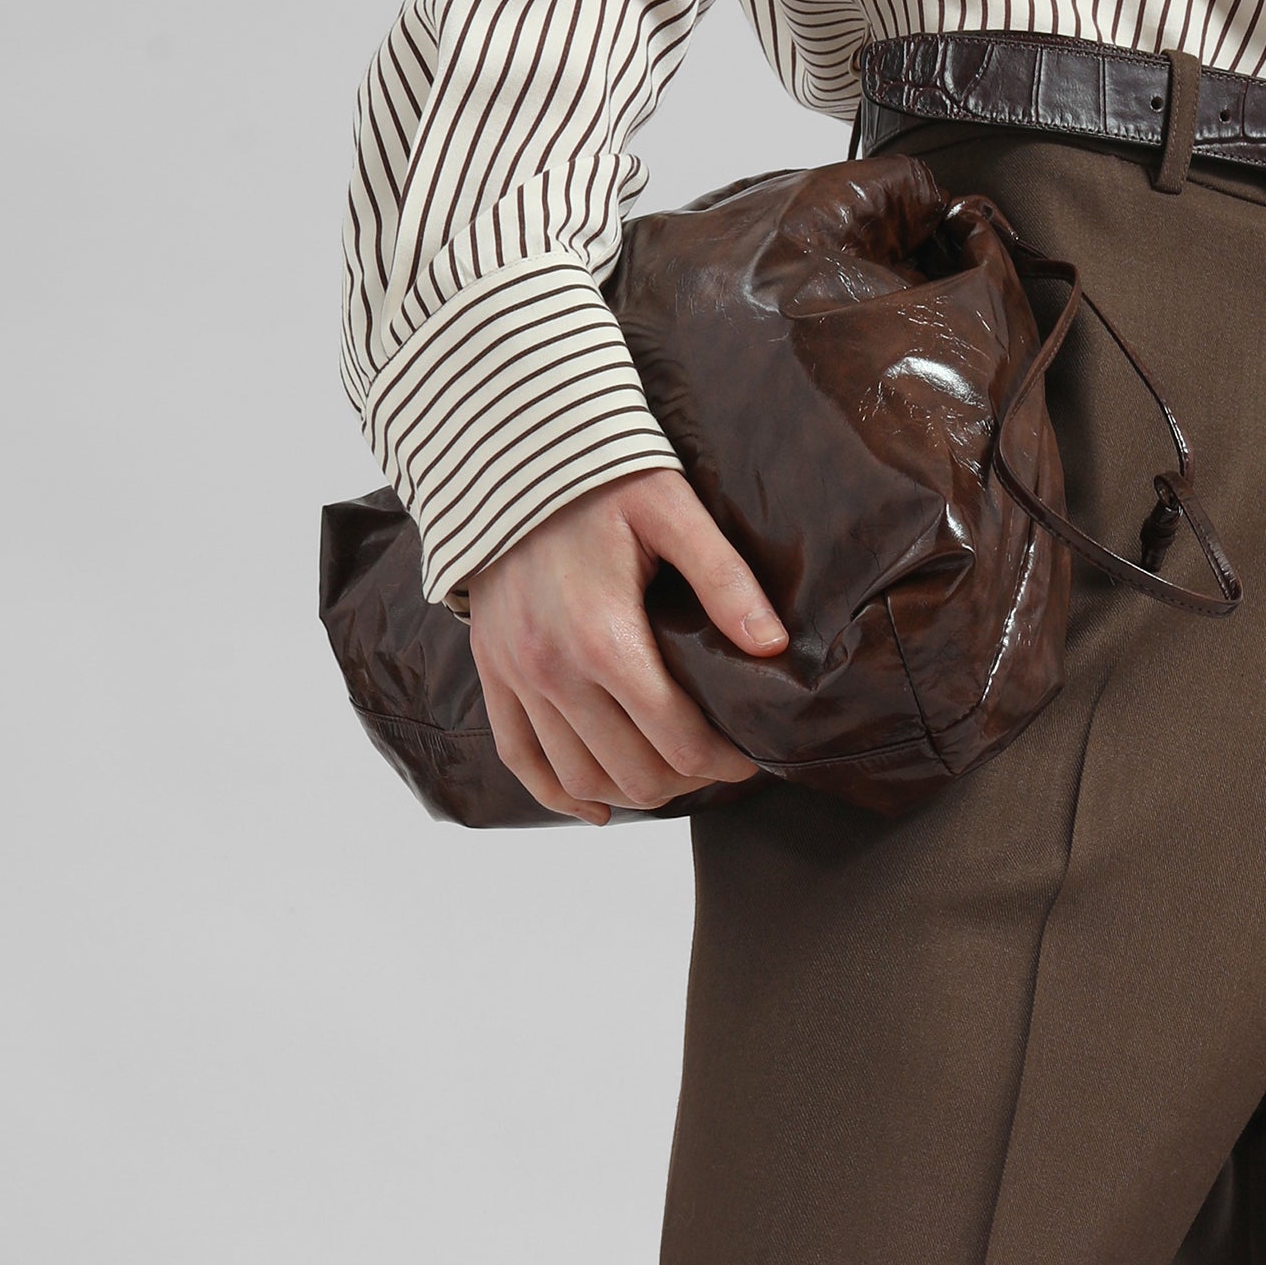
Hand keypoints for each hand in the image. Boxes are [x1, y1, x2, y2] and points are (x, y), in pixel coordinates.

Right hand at [467, 471, 785, 821]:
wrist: (506, 454)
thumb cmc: (599, 479)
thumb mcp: (673, 512)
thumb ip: (725, 580)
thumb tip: (772, 647)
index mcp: (606, 640)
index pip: (679, 742)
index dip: (725, 763)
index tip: (750, 757)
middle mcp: (555, 673)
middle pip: (634, 774)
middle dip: (687, 781)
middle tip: (717, 764)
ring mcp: (518, 678)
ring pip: (580, 780)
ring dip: (633, 793)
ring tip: (672, 776)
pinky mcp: (493, 674)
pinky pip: (520, 759)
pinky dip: (559, 796)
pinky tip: (597, 809)